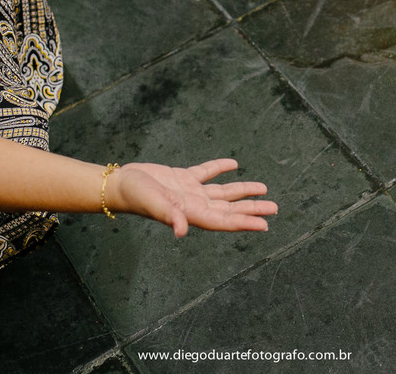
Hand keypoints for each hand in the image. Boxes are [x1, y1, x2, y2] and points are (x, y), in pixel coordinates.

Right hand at [106, 158, 276, 237]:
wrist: (120, 184)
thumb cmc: (136, 196)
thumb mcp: (154, 203)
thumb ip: (169, 216)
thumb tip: (181, 231)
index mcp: (191, 213)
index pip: (224, 220)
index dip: (245, 222)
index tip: (265, 224)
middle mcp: (194, 204)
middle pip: (229, 208)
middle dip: (251, 208)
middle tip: (274, 208)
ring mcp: (189, 191)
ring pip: (222, 192)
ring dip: (242, 191)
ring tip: (263, 189)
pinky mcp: (182, 177)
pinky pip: (206, 173)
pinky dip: (220, 168)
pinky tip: (233, 164)